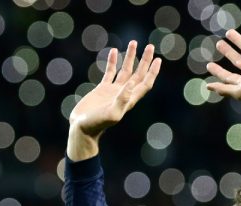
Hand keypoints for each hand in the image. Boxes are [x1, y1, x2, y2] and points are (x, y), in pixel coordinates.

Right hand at [67, 41, 161, 160]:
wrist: (82, 129)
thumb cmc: (97, 124)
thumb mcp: (112, 113)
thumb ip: (122, 99)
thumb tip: (132, 83)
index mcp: (129, 99)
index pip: (145, 83)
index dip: (153, 72)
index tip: (158, 59)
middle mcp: (124, 94)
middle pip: (138, 74)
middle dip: (145, 61)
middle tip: (150, 46)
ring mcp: (113, 91)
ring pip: (125, 70)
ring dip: (130, 57)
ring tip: (133, 42)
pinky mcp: (102, 89)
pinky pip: (110, 72)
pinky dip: (112, 62)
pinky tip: (114, 51)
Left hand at [206, 20, 240, 115]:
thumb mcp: (239, 91)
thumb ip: (224, 88)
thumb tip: (208, 86)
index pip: (229, 77)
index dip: (219, 72)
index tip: (209, 65)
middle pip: (238, 61)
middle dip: (228, 53)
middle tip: (219, 44)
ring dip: (239, 41)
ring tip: (229, 32)